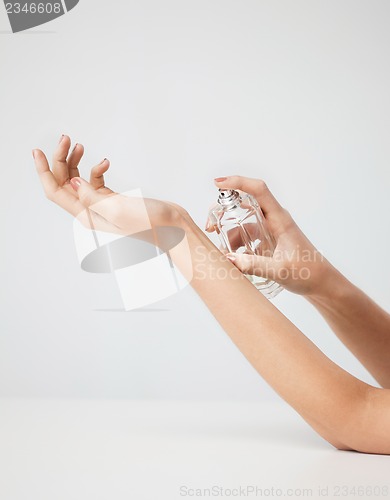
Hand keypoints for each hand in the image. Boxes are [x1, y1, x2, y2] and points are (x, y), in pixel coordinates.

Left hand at [33, 135, 185, 235]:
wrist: (172, 227)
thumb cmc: (149, 223)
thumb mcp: (117, 209)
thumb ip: (92, 197)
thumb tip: (73, 182)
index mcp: (87, 216)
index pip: (56, 192)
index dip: (43, 172)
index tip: (37, 152)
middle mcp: (91, 211)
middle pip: (65, 183)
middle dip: (61, 160)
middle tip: (66, 138)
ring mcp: (101, 205)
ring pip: (79, 180)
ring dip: (75, 162)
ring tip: (80, 145)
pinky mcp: (113, 199)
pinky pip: (96, 181)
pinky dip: (97, 169)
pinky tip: (105, 162)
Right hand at [206, 176, 334, 295]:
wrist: (321, 283)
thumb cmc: (308, 272)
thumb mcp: (280, 270)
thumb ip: (254, 265)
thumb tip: (228, 259)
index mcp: (280, 219)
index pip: (258, 190)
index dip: (238, 182)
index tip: (218, 183)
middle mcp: (274, 220)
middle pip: (245, 204)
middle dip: (224, 211)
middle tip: (210, 226)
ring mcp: (271, 230)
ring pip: (243, 223)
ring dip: (229, 233)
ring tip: (222, 251)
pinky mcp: (268, 241)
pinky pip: (247, 236)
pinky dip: (236, 244)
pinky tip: (234, 258)